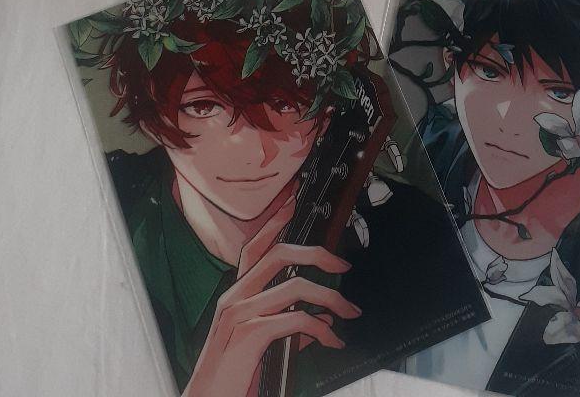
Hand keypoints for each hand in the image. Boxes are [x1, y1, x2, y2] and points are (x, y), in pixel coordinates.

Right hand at [183, 195, 358, 396]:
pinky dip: (322, 329)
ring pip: (295, 286)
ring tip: (348, 311)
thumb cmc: (231, 379)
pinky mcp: (248, 335)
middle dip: (317, 253)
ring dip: (330, 297)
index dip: (275, 221)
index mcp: (236, 296)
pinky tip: (332, 341)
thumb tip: (322, 322)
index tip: (295, 200)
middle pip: (279, 254)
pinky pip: (296, 319)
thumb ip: (288, 329)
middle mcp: (234, 298)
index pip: (256, 247)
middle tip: (343, 265)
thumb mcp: (261, 348)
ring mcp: (239, 314)